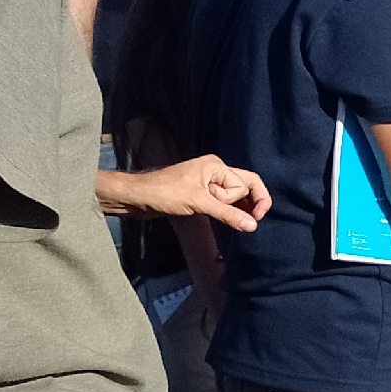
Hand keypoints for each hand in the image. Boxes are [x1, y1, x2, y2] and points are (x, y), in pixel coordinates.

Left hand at [108, 156, 270, 231]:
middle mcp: (215, 171)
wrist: (137, 198)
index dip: (239, 201)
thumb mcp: (199, 203)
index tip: (238, 215)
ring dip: (233, 208)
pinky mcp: (200, 193)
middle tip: (246, 221)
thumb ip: (228, 214)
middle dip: (245, 203)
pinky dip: (226, 210)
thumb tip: (253, 225)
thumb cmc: (165, 194)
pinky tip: (227, 219)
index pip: (243, 184)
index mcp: (217, 166)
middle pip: (245, 185)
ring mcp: (208, 182)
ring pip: (234, 195)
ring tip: (233, 221)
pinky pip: (222, 201)